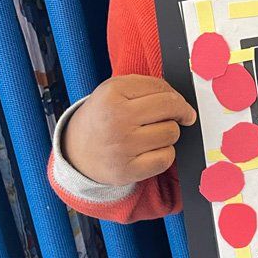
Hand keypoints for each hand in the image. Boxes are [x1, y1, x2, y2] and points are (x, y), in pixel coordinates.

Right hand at [61, 75, 196, 184]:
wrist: (76, 153)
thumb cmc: (103, 118)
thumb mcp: (114, 90)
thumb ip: (147, 86)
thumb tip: (182, 102)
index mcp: (112, 93)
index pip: (161, 88)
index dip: (175, 95)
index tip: (177, 102)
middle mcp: (116, 118)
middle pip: (171, 108)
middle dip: (179, 112)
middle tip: (179, 116)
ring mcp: (122, 146)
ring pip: (171, 133)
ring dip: (168, 133)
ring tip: (150, 134)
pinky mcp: (127, 171)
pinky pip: (166, 158)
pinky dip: (164, 154)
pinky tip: (150, 151)